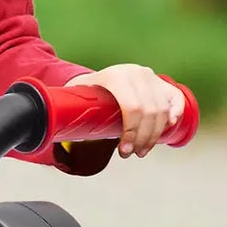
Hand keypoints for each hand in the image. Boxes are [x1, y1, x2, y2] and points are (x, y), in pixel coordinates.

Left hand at [67, 64, 185, 158]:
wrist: (102, 80)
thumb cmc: (87, 95)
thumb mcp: (77, 100)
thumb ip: (66, 113)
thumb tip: (51, 132)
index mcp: (115, 76)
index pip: (131, 107)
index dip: (130, 133)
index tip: (124, 151)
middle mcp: (136, 73)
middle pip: (148, 113)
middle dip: (142, 138)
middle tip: (132, 153)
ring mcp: (151, 77)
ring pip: (162, 111)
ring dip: (155, 135)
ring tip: (143, 150)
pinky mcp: (161, 83)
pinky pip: (175, 99)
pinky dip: (175, 114)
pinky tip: (167, 128)